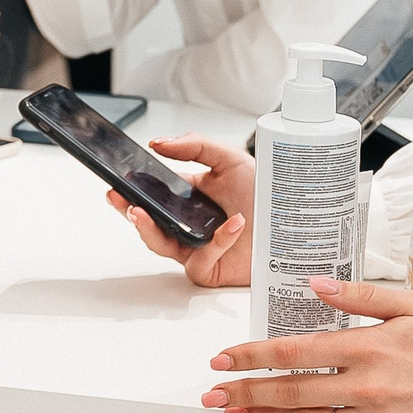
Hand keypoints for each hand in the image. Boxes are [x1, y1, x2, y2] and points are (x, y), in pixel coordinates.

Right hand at [105, 134, 255, 286]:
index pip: (152, 195)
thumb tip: (158, 143)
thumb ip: (195, 146)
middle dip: (130, 212)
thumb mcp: (230, 159)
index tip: (118, 181)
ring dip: (151, 231)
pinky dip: (216, 243)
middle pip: (149, 224)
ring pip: (162, 246)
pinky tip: (232, 225)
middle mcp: (189, 224)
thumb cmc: (265, 194)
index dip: (132, 190)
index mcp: (189, 198)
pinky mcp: (211, 270)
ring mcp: (197, 249)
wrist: (294, 222)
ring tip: (145, 214)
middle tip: (121, 199)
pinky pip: (201, 261)